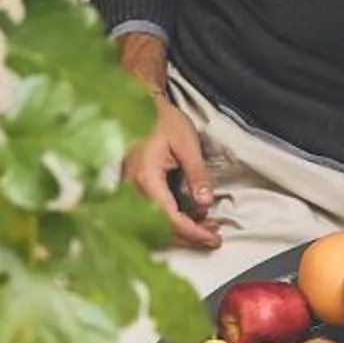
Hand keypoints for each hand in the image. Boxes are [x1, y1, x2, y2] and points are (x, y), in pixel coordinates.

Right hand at [121, 99, 222, 252]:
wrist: (142, 103)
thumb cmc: (161, 119)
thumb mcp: (187, 144)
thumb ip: (197, 175)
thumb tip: (205, 202)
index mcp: (145, 179)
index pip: (170, 220)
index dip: (194, 234)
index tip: (213, 238)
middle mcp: (133, 189)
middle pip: (161, 229)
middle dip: (190, 237)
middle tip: (213, 236)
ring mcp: (130, 191)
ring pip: (155, 226)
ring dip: (182, 230)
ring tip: (206, 226)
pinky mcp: (133, 190)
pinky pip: (151, 215)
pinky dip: (171, 221)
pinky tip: (189, 217)